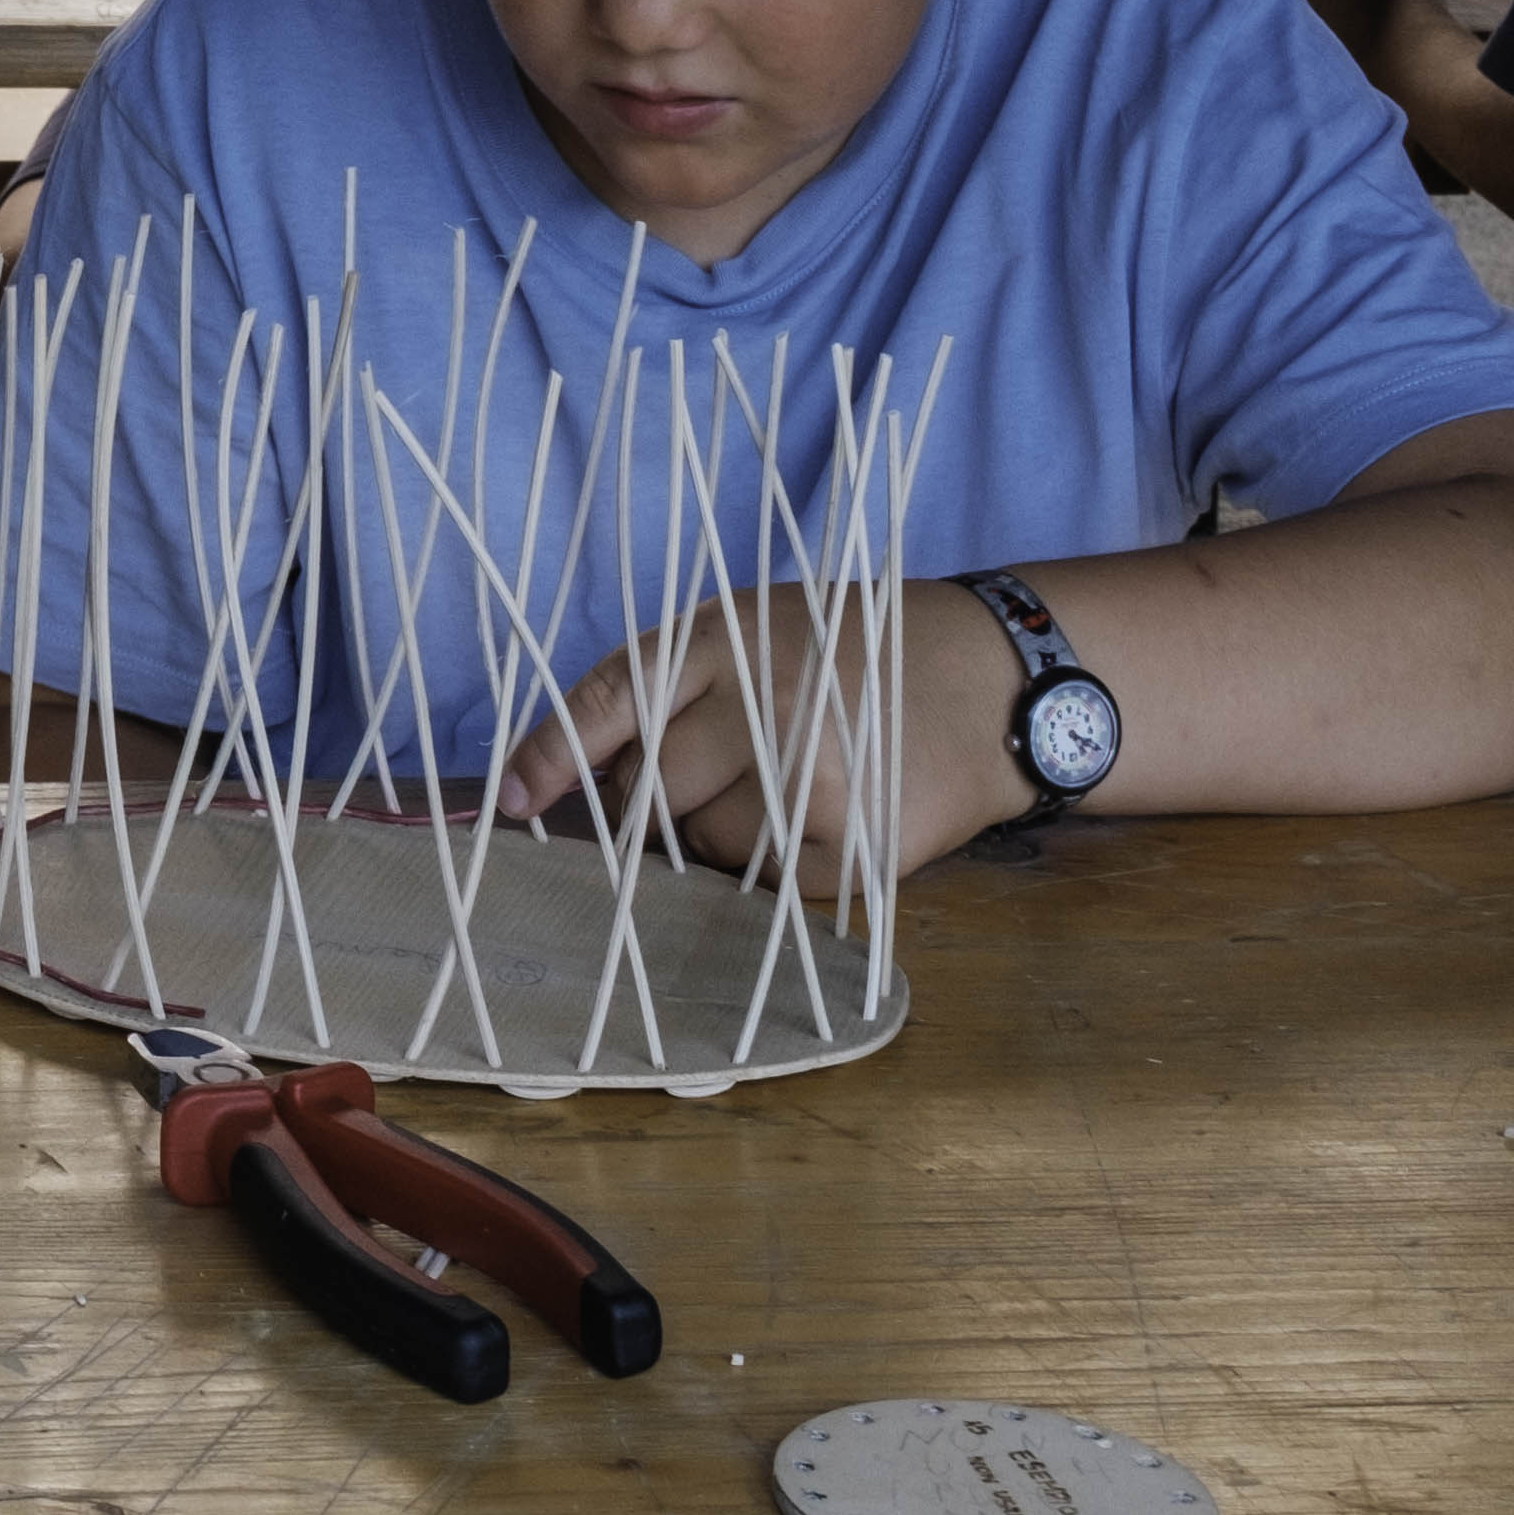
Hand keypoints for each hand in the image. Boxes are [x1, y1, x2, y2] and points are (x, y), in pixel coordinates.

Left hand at [496, 572, 1022, 880]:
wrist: (1002, 679)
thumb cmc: (854, 654)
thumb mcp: (758, 629)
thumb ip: (670, 686)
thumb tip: (568, 776)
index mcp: (727, 639)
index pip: (609, 703)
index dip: (549, 757)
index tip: (511, 801)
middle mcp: (764, 707)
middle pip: (648, 794)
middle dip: (659, 802)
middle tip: (717, 775)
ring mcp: (814, 782)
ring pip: (706, 847)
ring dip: (724, 835)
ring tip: (788, 787)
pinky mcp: (858, 846)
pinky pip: (770, 885)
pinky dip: (781, 865)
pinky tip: (825, 820)